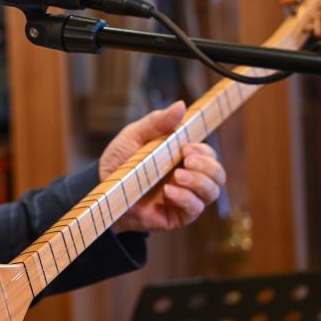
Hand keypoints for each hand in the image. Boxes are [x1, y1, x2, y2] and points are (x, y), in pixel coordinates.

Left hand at [100, 100, 225, 233]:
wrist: (101, 189)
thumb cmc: (119, 161)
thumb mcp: (134, 136)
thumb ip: (157, 122)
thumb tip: (181, 105)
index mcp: (181, 157)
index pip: (209, 153)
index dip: (204, 151)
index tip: (186, 148)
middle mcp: (188, 178)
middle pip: (218, 173)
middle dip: (208, 166)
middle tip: (186, 160)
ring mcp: (184, 197)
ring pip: (212, 192)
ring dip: (199, 182)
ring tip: (176, 176)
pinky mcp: (177, 215)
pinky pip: (195, 209)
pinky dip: (186, 198)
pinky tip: (168, 191)